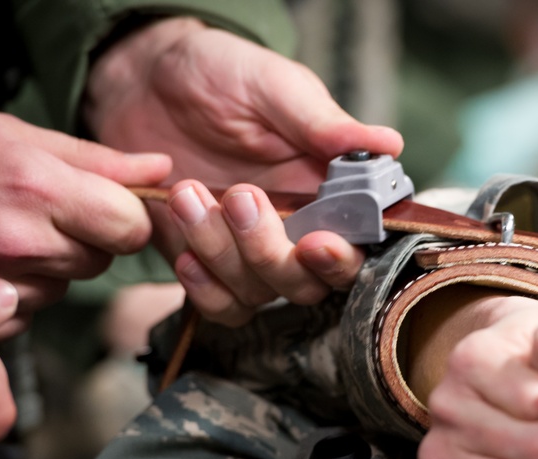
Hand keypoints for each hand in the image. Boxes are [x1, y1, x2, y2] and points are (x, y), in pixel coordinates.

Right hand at [0, 106, 171, 337]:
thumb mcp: (17, 135)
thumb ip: (98, 161)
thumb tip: (161, 169)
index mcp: (37, 188)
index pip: (130, 227)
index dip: (127, 218)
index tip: (109, 207)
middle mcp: (17, 241)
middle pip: (101, 261)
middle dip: (88, 240)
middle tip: (44, 213)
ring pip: (65, 288)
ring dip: (50, 267)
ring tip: (4, 231)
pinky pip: (25, 311)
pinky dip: (16, 292)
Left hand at [85, 19, 403, 323]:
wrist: (147, 79)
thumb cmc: (221, 73)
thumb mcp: (274, 86)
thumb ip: (325, 123)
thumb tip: (390, 144)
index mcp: (329, 190)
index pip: (357, 246)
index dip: (341, 258)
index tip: (316, 243)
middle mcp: (298, 230)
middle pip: (308, 284)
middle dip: (271, 253)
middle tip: (239, 196)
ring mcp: (252, 253)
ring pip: (258, 293)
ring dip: (221, 252)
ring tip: (186, 191)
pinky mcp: (210, 265)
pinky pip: (220, 306)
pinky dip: (204, 289)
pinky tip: (183, 250)